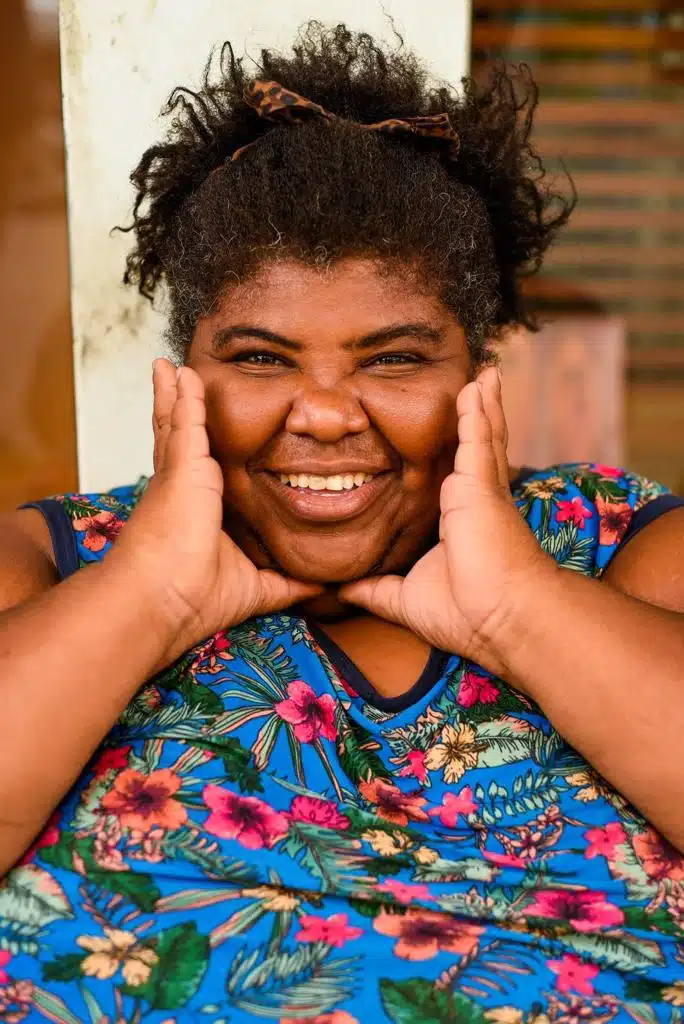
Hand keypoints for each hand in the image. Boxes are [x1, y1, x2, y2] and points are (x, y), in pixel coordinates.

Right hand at [107, 359, 321, 668]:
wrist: (163, 599)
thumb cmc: (196, 597)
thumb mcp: (255, 586)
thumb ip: (288, 583)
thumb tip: (320, 586)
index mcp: (195, 509)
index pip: (197, 469)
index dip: (196, 449)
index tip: (199, 436)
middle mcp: (182, 488)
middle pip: (180, 438)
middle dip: (178, 410)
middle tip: (174, 381)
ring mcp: (179, 474)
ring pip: (176, 423)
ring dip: (176, 394)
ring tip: (170, 367)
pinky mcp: (182, 466)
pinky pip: (185, 420)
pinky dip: (185, 395)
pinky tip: (182, 373)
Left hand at [339, 367, 556, 677]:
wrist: (500, 617)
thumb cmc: (465, 612)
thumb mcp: (406, 598)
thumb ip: (376, 590)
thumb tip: (343, 590)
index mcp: (459, 520)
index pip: (459, 476)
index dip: (462, 453)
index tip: (458, 436)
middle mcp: (474, 500)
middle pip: (475, 448)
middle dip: (476, 417)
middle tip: (478, 387)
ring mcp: (480, 489)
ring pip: (481, 435)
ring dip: (481, 403)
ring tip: (484, 375)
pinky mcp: (480, 484)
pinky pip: (477, 436)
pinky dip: (477, 409)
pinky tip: (477, 385)